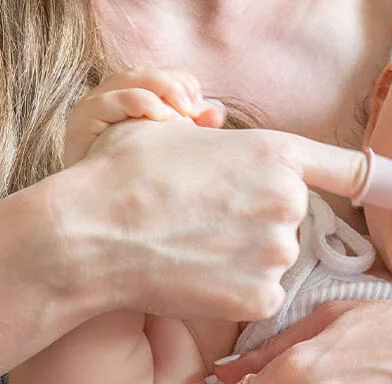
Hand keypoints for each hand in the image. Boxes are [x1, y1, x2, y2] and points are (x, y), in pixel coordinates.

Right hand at [64, 68, 224, 165]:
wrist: (100, 208)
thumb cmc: (138, 179)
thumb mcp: (172, 150)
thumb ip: (194, 129)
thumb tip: (217, 111)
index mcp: (133, 98)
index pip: (159, 76)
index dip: (181, 80)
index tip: (199, 100)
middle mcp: (112, 98)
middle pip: (143, 74)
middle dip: (172, 84)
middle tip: (193, 104)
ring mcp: (95, 109)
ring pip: (126, 82)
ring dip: (159, 90)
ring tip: (183, 109)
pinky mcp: (82, 124)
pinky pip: (107, 103)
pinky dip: (136, 103)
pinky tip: (160, 115)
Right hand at [64, 117, 369, 321]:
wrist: (91, 235)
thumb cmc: (125, 176)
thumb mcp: (173, 130)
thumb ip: (220, 137)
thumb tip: (218, 122)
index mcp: (275, 154)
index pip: (345, 168)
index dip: (380, 180)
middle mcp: (288, 202)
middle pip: (292, 219)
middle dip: (260, 221)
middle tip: (208, 221)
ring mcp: (278, 252)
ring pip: (275, 259)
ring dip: (247, 258)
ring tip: (194, 249)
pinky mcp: (262, 296)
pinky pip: (262, 295)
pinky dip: (236, 292)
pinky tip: (200, 279)